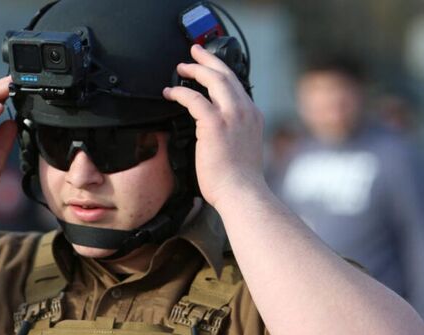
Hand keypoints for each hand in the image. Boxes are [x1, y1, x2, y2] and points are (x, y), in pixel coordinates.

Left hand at [163, 44, 264, 205]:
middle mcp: (245, 111)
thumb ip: (232, 133)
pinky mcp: (214, 124)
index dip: (221, 73)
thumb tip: (215, 132)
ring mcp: (231, 116)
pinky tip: (170, 92)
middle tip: (195, 52)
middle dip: (209, 60)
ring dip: (194, 70)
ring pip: (213, 80)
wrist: (242, 193)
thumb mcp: (243, 149)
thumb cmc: (238, 180)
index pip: (237, 86)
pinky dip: (180, 92)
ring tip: (180, 68)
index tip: (210, 67)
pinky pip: (194, 99)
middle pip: (226, 75)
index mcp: (253, 117)